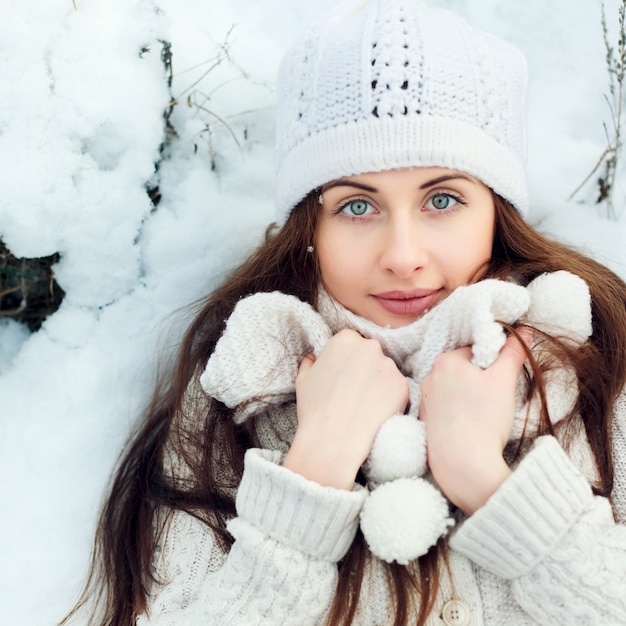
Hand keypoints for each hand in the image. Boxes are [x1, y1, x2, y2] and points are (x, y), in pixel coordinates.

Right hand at [283, 329, 408, 488]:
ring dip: (378, 384)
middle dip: (365, 369)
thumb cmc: (314, 409)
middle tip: (355, 391)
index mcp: (346, 339)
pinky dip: (389, 399)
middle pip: (371, 354)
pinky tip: (375, 413)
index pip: (352, 343)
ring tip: (364, 405)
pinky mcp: (403, 385)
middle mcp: (370, 346)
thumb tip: (313, 357)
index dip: (348, 362)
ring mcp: (389, 366)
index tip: (344, 377)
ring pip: (385, 371)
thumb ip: (310, 362)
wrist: (333, 440)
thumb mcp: (303, 379)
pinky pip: (396, 389)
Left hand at [419, 331, 529, 513]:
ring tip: (482, 416)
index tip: (500, 382)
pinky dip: (458, 414)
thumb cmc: (484, 420)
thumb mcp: (504, 381)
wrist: (463, 465)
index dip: (493, 366)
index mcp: (445, 361)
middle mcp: (429, 376)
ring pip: (455, 390)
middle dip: (481, 381)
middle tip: (493, 401)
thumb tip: (523, 330)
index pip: (475, 352)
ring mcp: (425, 399)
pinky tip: (470, 427)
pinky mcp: (425, 420)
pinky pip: (447, 409)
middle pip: (464, 370)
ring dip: (469, 397)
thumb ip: (513, 352)